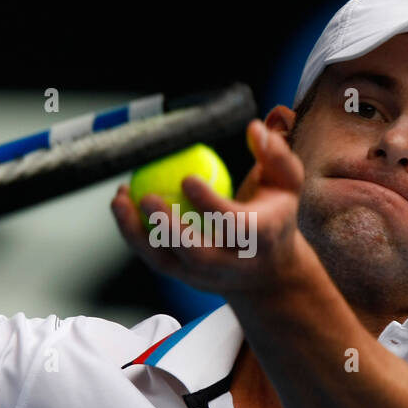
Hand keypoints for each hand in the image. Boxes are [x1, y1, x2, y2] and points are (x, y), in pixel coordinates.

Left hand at [110, 118, 308, 296]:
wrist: (269, 273)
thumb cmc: (275, 215)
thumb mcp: (287, 184)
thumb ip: (275, 155)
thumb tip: (254, 128)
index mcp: (261, 238)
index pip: (234, 225)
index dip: (209, 205)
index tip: (187, 179)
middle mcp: (232, 264)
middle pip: (197, 252)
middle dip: (168, 227)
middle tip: (146, 196)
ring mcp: (206, 276)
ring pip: (167, 261)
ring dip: (138, 233)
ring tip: (119, 199)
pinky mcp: (185, 279)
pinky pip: (154, 259)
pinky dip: (133, 235)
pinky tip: (121, 206)